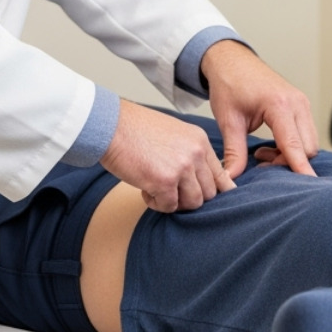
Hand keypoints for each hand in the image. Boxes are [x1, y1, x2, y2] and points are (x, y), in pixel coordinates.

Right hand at [99, 100, 235, 212]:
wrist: (110, 125)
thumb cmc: (135, 130)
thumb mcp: (173, 134)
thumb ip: (189, 153)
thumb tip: (198, 180)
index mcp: (200, 141)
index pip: (222, 175)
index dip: (214, 191)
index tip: (202, 197)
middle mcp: (196, 153)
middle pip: (209, 193)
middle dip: (190, 198)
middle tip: (170, 192)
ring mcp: (182, 167)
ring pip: (193, 203)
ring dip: (174, 202)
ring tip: (156, 191)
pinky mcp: (164, 181)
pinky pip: (169, 206)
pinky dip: (156, 203)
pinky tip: (145, 191)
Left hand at [200, 41, 317, 177]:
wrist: (232, 60)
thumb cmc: (229, 84)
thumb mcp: (229, 121)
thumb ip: (234, 151)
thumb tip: (231, 178)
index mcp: (279, 105)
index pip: (295, 145)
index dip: (300, 167)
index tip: (309, 185)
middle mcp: (297, 103)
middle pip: (307, 147)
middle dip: (288, 162)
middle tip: (259, 161)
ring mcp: (302, 103)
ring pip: (308, 143)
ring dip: (289, 155)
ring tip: (260, 152)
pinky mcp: (301, 106)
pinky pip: (305, 134)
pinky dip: (291, 146)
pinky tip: (268, 145)